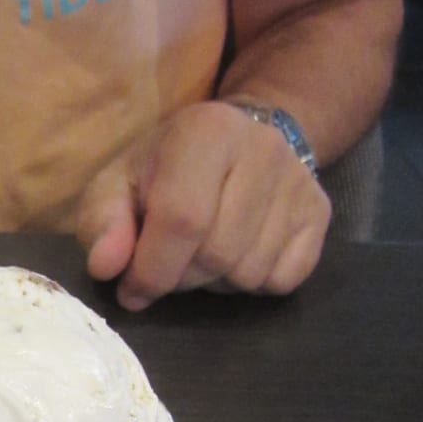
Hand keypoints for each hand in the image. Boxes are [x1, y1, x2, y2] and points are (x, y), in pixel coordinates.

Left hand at [75, 101, 331, 310]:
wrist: (238, 141)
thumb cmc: (164, 168)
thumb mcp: (117, 184)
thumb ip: (102, 223)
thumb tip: (106, 266)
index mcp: (206, 132)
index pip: (183, 220)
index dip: (152, 270)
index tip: (132, 289)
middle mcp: (263, 149)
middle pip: (217, 254)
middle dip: (181, 278)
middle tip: (167, 267)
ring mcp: (299, 182)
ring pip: (250, 272)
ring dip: (215, 283)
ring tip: (201, 254)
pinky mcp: (320, 213)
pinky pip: (283, 280)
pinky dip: (252, 283)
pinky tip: (236, 254)